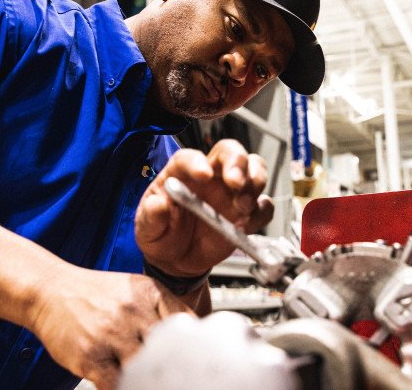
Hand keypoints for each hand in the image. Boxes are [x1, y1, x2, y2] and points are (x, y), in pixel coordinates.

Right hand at [27, 265, 191, 389]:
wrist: (49, 290)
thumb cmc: (94, 294)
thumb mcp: (134, 289)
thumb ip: (163, 309)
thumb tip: (194, 333)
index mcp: (149, 293)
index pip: (187, 323)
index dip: (196, 345)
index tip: (199, 358)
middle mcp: (132, 312)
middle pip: (170, 349)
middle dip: (176, 366)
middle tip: (179, 375)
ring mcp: (111, 335)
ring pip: (146, 369)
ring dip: (152, 379)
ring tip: (153, 379)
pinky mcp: (91, 357)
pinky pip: (118, 384)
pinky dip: (127, 387)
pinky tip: (130, 383)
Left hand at [134, 139, 274, 277]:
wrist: (175, 260)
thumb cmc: (160, 234)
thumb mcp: (147, 227)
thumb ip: (151, 215)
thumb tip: (158, 204)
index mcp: (182, 173)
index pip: (190, 157)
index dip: (198, 162)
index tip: (203, 174)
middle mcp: (211, 176)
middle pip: (231, 151)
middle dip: (238, 163)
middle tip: (236, 183)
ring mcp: (231, 193)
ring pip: (255, 169)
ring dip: (254, 183)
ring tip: (243, 206)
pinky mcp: (245, 214)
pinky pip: (264, 205)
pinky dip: (262, 211)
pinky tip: (247, 224)